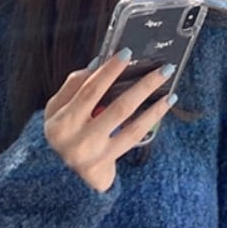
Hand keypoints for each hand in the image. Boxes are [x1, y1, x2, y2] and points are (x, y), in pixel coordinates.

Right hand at [44, 49, 176, 191]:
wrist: (63, 173)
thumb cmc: (63, 132)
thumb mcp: (57, 109)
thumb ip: (73, 86)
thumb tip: (100, 63)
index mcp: (60, 121)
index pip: (89, 90)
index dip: (109, 71)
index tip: (128, 54)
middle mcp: (76, 139)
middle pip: (115, 106)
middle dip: (141, 85)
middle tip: (163, 69)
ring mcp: (93, 153)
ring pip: (128, 123)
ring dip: (152, 103)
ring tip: (169, 89)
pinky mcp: (107, 161)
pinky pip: (133, 136)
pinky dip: (150, 119)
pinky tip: (163, 105)